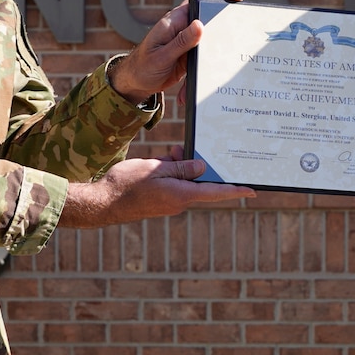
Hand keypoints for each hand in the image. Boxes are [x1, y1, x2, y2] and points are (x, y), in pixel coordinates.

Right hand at [60, 157, 253, 227]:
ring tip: (168, 153)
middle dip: (200, 166)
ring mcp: (169, 202)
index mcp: (182, 195)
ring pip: (185, 180)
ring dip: (181, 166)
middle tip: (194, 152)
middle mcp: (179, 201)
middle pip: (200, 183)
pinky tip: (163, 159)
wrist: (102, 203)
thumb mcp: (155, 169)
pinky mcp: (160, 200)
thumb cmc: (126, 185)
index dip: (236, 190)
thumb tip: (202, 167)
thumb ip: (181, 167)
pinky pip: (173, 183)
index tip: (253, 190)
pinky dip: (171, 171)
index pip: (216, 192)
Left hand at [110, 0, 243, 103]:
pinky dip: (204, 71)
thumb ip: (181, 41)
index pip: (198, 2)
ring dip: (216, 55)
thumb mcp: (163, 56)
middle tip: (243, 30)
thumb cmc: (142, 67)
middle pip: (208, 21)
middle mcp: (182, 29)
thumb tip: (200, 25)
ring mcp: (186, 43)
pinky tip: (206, 81)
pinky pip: (202, 60)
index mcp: (174, 22)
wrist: (133, 83)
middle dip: (225, 25)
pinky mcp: (188, 56)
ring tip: (230, 60)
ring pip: (208, 43)